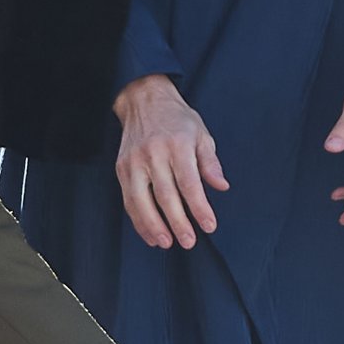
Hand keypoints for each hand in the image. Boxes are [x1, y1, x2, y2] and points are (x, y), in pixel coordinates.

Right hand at [113, 74, 228, 248]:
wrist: (144, 100)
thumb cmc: (177, 120)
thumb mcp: (201, 134)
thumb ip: (210, 162)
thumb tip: (221, 186)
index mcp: (177, 145)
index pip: (189, 183)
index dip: (199, 207)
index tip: (209, 225)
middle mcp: (153, 154)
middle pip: (165, 195)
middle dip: (178, 222)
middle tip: (189, 241)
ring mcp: (134, 161)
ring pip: (141, 200)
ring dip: (154, 226)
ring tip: (167, 243)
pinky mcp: (122, 168)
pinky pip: (129, 199)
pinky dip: (138, 220)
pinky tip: (150, 234)